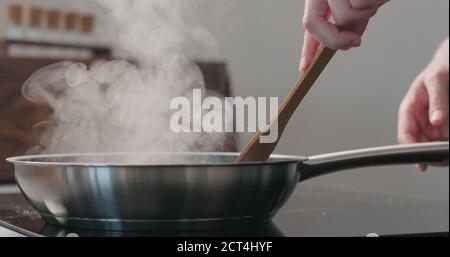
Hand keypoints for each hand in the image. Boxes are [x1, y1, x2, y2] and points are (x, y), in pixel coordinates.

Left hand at [300, 0, 388, 71]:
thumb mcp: (359, 2)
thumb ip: (351, 22)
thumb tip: (349, 42)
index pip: (310, 23)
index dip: (307, 48)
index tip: (304, 67)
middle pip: (313, 24)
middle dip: (336, 39)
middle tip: (355, 41)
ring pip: (344, 16)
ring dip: (366, 13)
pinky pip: (360, 5)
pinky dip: (376, 2)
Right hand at [398, 39, 448, 170]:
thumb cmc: (442, 68)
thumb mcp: (438, 80)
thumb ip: (437, 101)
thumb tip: (435, 120)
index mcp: (409, 109)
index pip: (405, 134)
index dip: (411, 148)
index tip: (421, 159)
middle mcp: (420, 119)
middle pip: (420, 144)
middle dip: (431, 152)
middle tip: (442, 156)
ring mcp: (433, 124)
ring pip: (435, 145)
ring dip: (442, 150)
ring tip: (447, 150)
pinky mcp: (445, 127)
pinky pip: (445, 140)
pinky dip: (447, 145)